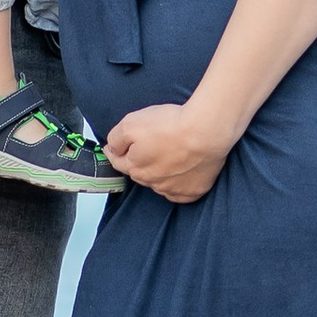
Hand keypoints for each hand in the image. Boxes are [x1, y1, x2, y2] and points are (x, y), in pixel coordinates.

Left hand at [103, 99, 233, 204]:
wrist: (205, 132)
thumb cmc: (170, 125)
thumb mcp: (131, 123)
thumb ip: (116, 139)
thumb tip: (111, 150)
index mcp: (135, 167)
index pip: (118, 162)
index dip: (114, 152)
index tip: (112, 148)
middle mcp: (152, 182)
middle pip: (140, 173)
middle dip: (138, 162)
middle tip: (145, 147)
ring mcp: (173, 189)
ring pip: (159, 183)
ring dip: (159, 173)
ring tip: (166, 157)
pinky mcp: (193, 191)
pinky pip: (180, 193)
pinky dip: (177, 186)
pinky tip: (180, 175)